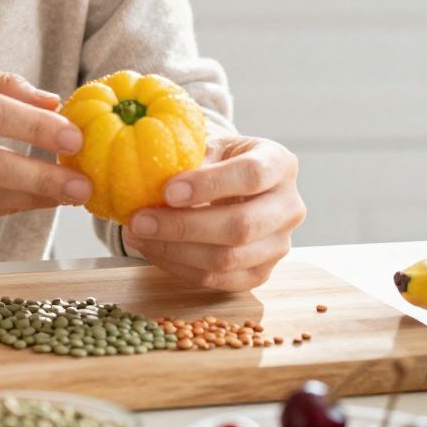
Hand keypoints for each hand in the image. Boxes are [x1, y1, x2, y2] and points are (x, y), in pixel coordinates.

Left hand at [122, 134, 303, 292]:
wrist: (233, 186)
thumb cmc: (217, 160)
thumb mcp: (208, 146)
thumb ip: (188, 158)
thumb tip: (149, 178)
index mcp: (280, 164)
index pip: (252, 175)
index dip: (209, 184)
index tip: (167, 191)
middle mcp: (290, 207)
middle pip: (241, 226)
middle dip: (183, 227)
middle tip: (139, 220)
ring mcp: (279, 245)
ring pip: (228, 259)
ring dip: (175, 251)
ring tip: (137, 235)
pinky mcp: (261, 273)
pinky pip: (218, 280)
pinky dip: (179, 267)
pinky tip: (152, 250)